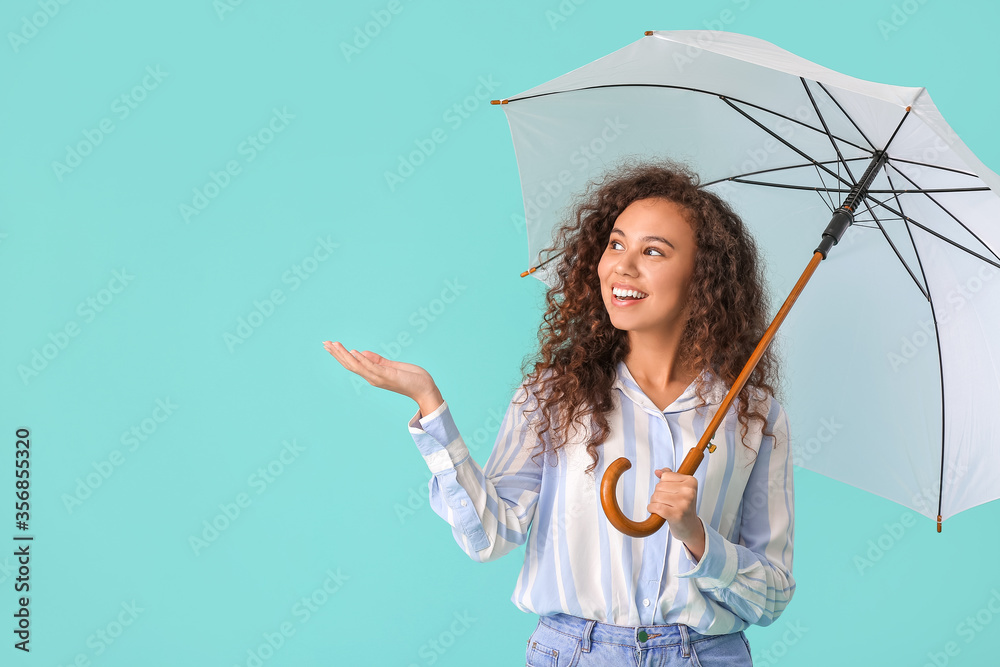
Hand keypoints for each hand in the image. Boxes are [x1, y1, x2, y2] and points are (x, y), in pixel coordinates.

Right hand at [322, 341, 437, 402]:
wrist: (424, 389)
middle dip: (337, 354)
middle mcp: (372, 377)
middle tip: (325, 343)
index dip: (340, 355)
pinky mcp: (387, 376)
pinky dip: (362, 360)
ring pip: (357, 366)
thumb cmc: (411, 378)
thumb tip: (362, 353)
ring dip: (344, 355)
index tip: (330, 345)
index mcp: (373, 374)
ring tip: (334, 344)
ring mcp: (379, 378)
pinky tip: (354, 352)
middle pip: (350, 365)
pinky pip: (371, 367)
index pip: (352, 364)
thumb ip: (377, 360)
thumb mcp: (392, 366)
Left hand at [648, 467, 702, 544]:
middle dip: (658, 494)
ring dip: (654, 502)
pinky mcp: (676, 514)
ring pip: (656, 496)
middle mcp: (689, 491)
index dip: (663, 484)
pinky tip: (656, 511)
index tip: (671, 492)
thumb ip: (670, 477)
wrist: (690, 527)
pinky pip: (656, 507)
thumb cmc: (683, 506)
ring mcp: (684, 503)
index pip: (665, 476)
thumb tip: (658, 471)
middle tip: (666, 502)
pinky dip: (652, 509)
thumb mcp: (681, 488)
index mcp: (691, 481)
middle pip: (659, 486)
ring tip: (663, 507)